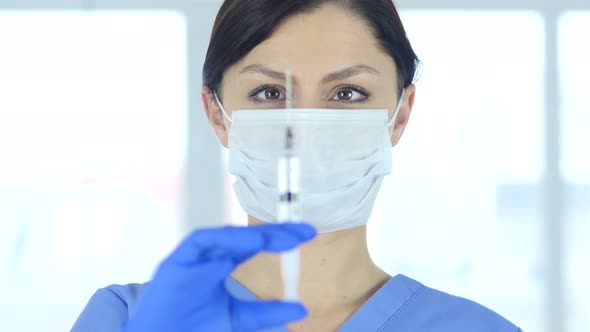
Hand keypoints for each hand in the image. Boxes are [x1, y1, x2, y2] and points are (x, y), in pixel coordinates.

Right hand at [122, 223, 315, 331]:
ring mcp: (192, 258)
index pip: (256, 243)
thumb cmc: (193, 329)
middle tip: (301, 232)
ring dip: (248, 236)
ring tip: (275, 240)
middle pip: (244, 235)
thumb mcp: (238, 320)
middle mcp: (209, 256)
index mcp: (223, 263)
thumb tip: (302, 308)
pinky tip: (238, 250)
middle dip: (273, 231)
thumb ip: (266, 312)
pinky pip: (197, 244)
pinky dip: (218, 244)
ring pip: (222, 236)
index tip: (309, 234)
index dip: (281, 236)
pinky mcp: (175, 263)